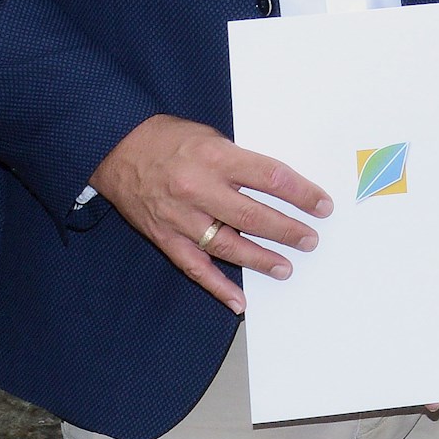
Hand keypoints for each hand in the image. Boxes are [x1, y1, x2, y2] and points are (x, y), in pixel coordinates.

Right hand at [88, 113, 328, 316]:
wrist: (116, 149)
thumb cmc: (170, 139)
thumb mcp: (211, 137)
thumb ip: (240, 162)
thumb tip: (278, 187)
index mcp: (216, 157)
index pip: (270, 177)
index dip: (301, 193)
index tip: (322, 205)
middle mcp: (199, 189)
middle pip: (253, 215)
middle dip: (287, 230)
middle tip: (310, 241)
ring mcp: (180, 217)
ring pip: (228, 245)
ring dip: (260, 260)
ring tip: (285, 268)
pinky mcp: (165, 237)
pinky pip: (195, 267)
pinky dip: (218, 287)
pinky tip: (240, 301)